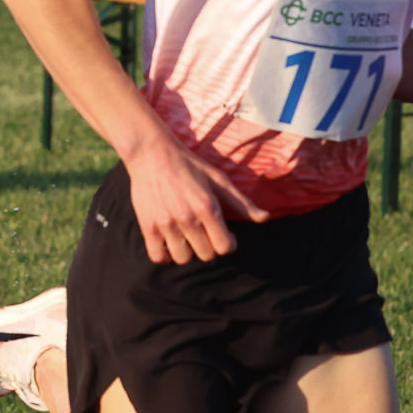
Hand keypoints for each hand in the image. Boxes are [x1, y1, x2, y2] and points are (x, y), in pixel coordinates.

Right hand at [121, 135, 271, 266]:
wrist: (151, 153)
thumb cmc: (188, 165)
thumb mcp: (218, 179)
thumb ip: (241, 202)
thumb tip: (264, 218)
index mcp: (207, 206)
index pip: (224, 247)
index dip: (228, 244)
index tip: (224, 235)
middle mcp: (187, 218)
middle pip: (206, 255)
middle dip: (209, 246)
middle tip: (204, 233)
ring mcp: (166, 224)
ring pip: (183, 258)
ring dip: (188, 251)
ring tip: (187, 238)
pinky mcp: (148, 226)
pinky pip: (159, 257)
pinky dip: (166, 255)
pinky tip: (170, 243)